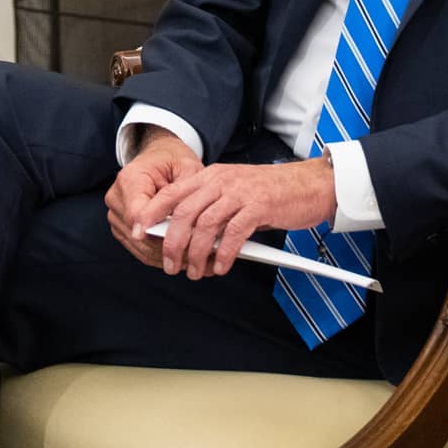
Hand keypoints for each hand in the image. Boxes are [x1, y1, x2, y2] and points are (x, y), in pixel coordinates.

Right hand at [106, 127, 202, 266]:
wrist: (159, 156)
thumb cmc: (174, 161)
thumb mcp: (187, 169)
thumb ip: (183, 194)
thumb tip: (183, 225)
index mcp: (130, 179)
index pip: (138, 215)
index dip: (158, 234)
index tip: (182, 247)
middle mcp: (117, 198)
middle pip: (138, 235)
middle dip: (168, 247)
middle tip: (197, 255)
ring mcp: (116, 215)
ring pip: (139, 247)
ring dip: (166, 256)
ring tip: (194, 259)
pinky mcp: (121, 228)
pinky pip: (140, 250)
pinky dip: (160, 256)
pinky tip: (182, 258)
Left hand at [143, 157, 338, 280]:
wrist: (309, 184)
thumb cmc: (271, 192)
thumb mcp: (234, 191)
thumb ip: (211, 206)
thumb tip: (185, 235)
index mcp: (211, 176)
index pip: (172, 193)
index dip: (152, 213)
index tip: (139, 231)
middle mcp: (221, 181)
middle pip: (185, 213)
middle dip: (173, 243)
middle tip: (171, 265)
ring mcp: (240, 193)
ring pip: (206, 226)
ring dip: (197, 254)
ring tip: (196, 272)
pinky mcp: (259, 207)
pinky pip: (234, 234)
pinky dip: (224, 254)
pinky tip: (221, 266)